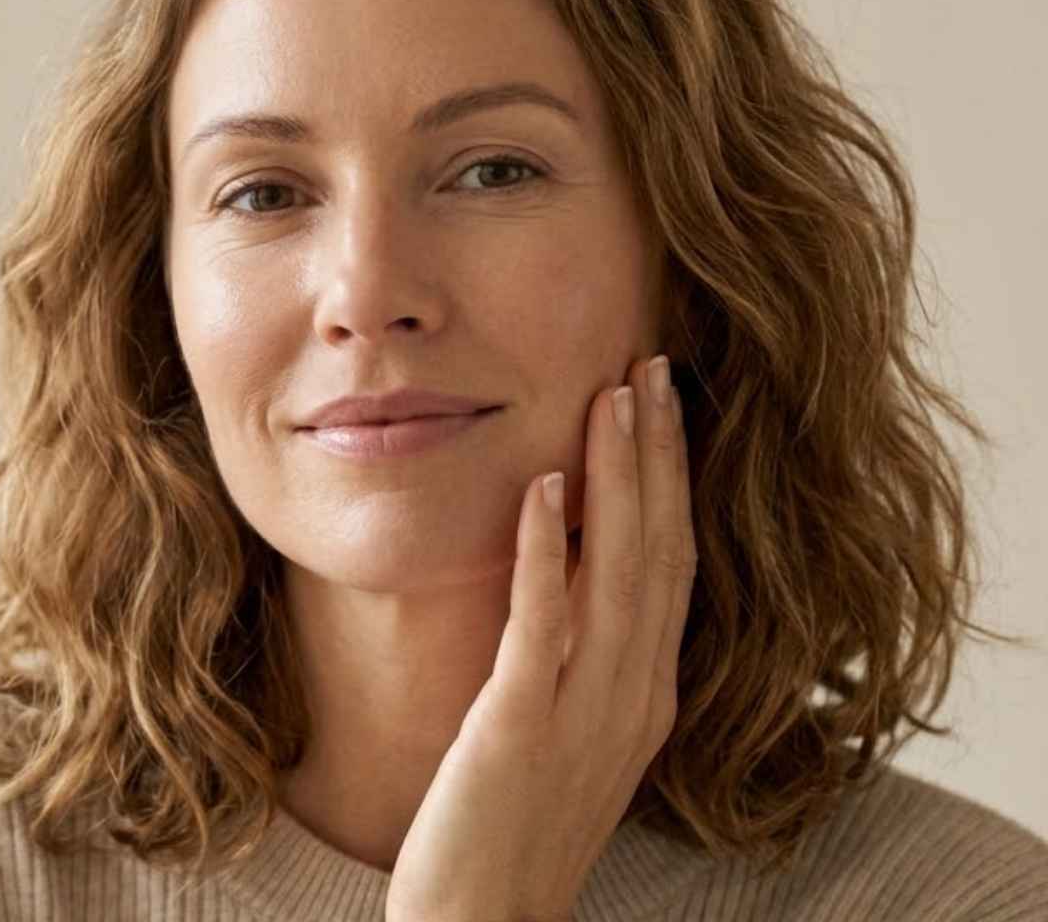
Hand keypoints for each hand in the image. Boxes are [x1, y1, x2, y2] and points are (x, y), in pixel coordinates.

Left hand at [384, 355, 697, 921]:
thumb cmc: (520, 823)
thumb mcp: (574, 729)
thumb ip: (586, 652)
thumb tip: (571, 562)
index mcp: (648, 691)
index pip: (672, 562)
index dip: (671, 479)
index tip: (663, 406)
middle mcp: (633, 694)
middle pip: (657, 549)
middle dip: (656, 454)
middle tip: (650, 368)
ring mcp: (583, 711)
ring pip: (615, 571)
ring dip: (617, 478)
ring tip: (612, 397)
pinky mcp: (518, 726)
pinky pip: (542, 623)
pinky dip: (546, 549)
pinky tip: (544, 486)